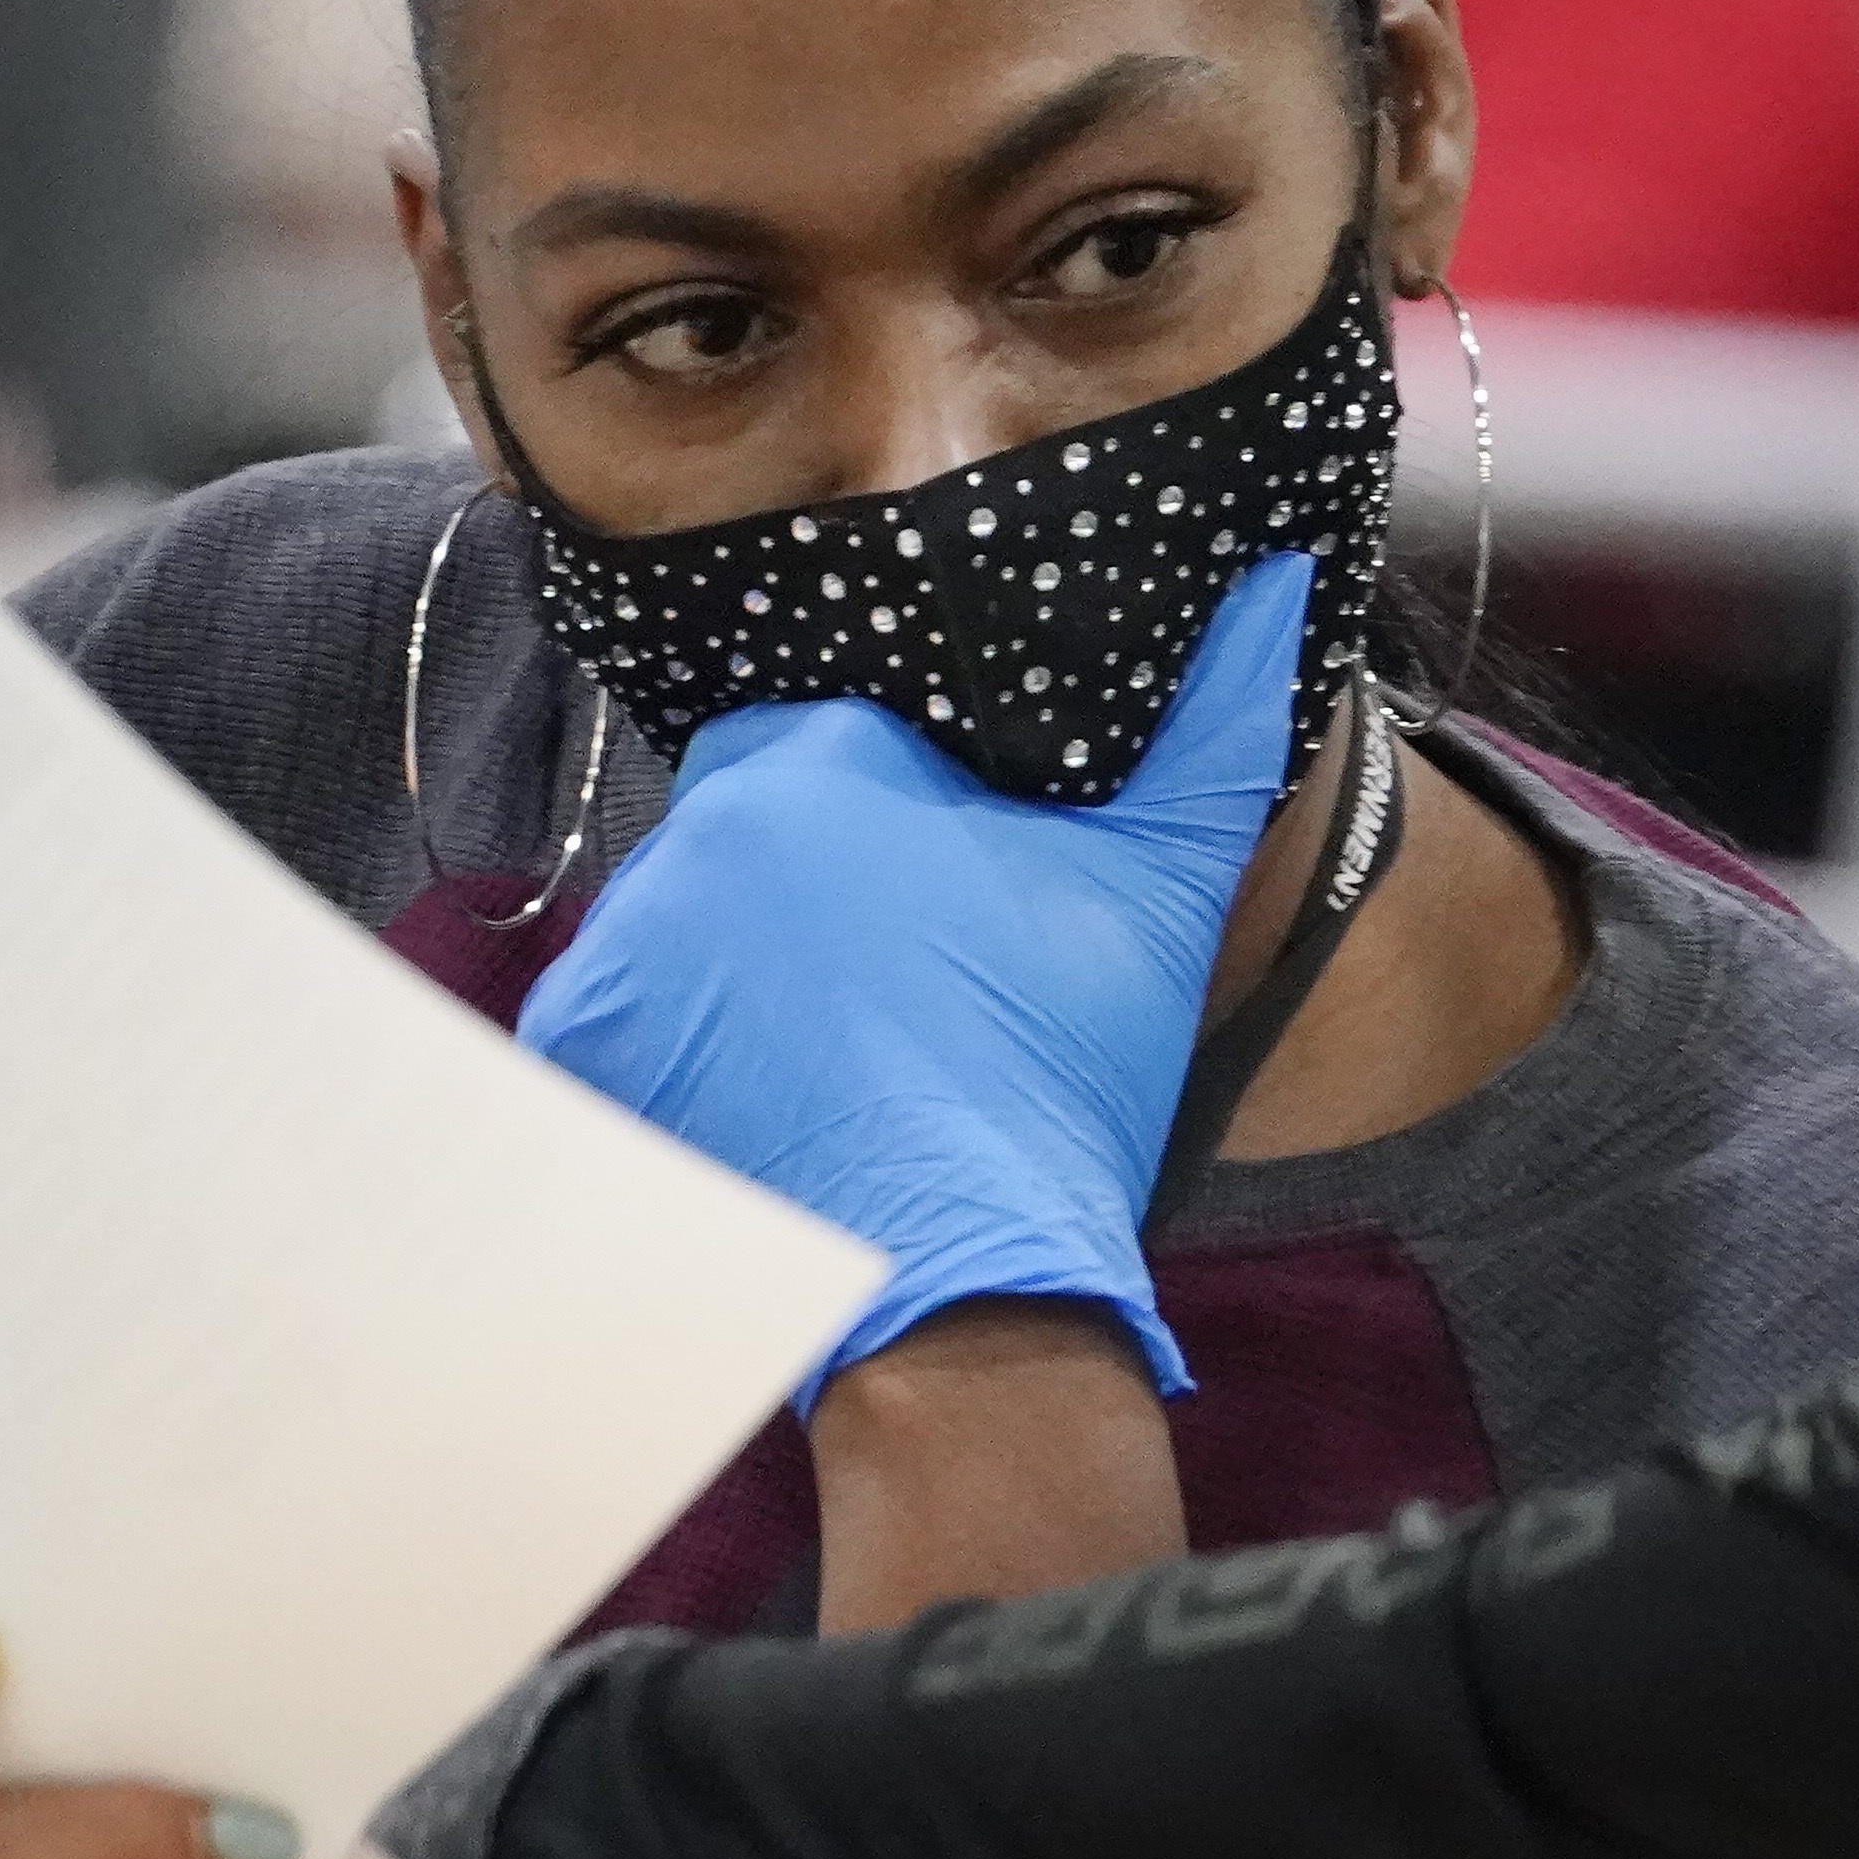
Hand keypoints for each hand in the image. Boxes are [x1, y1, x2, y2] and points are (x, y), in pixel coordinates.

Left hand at [518, 550, 1317, 1397]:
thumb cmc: (1067, 1075)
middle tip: (892, 993)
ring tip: (834, 1056)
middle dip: (806, 893)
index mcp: (820, 763)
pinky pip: (619, 1017)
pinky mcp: (585, 1055)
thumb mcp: (1165, 884)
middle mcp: (697, 835)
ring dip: (738, 970)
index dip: (884, 816)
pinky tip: (762, 1099)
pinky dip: (672, 1052)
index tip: (936, 901)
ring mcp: (627, 948)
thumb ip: (1216, 719)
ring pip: (682, 922)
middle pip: (743, 832)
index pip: (825, 743)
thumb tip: (1273, 577)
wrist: (969, 1281)